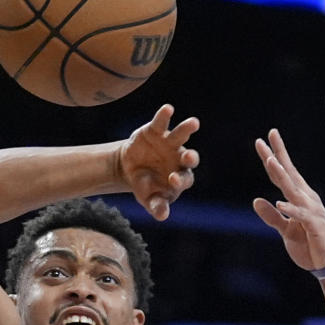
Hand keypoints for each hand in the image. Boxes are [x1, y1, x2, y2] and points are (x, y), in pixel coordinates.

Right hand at [118, 105, 199, 221]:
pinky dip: (164, 115)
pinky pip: (162, 122)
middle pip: (189, 157)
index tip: (172, 179)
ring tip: (194, 123)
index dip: (180, 179)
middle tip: (189, 157)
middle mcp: (179, 158)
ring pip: (181, 136)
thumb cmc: (145, 186)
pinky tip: (168, 109)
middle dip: (190, 157)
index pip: (185, 179)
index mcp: (180, 177)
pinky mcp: (156, 131)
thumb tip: (162, 216)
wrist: (130, 168)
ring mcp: (169, 143)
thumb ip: (156, 206)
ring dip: (187, 129)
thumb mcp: (148, 199)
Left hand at [253, 129, 324, 273]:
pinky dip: (292, 210)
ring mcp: (311, 211)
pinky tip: (281, 204)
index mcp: (298, 198)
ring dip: (282, 176)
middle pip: (288, 174)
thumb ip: (272, 216)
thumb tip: (255, 200)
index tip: (260, 141)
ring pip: (294, 190)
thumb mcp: (285, 231)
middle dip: (277, 155)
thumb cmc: (308, 244)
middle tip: (267, 137)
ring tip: (270, 162)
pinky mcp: (315, 226)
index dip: (272, 157)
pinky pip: (302, 216)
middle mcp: (305, 199)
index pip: (282, 175)